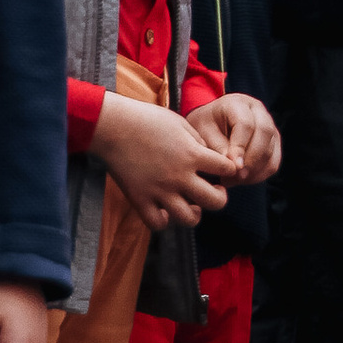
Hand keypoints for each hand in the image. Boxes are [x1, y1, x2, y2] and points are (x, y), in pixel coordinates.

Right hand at [91, 89, 228, 229]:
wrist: (113, 126)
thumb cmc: (147, 119)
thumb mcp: (180, 123)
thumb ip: (198, 142)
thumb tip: (209, 157)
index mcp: (193, 154)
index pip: (227, 169)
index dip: (228, 169)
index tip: (222, 168)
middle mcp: (179, 176)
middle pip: (215, 201)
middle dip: (220, 198)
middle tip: (213, 191)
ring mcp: (160, 191)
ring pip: (188, 219)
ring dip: (195, 214)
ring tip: (192, 205)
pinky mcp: (140, 199)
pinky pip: (157, 223)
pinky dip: (164, 221)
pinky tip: (165, 210)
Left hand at [191, 90, 280, 184]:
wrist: (210, 124)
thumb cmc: (205, 126)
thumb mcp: (203, 132)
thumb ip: (217, 147)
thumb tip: (234, 166)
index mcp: (237, 103)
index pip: (245, 123)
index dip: (240, 146)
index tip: (232, 165)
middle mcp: (258, 110)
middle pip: (265, 132)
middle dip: (252, 158)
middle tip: (237, 176)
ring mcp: (269, 125)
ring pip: (271, 149)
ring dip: (255, 169)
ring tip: (233, 180)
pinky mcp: (273, 142)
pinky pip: (273, 161)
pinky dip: (260, 174)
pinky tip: (242, 180)